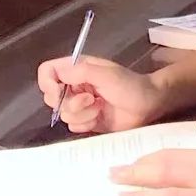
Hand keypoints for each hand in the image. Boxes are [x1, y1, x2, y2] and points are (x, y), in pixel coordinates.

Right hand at [36, 56, 163, 132]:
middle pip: (51, 97)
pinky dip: (86, 123)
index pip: (47, 71)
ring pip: (63, 114)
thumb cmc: (129, 85)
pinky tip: (100, 118)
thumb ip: (80, 72)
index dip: (47, 83)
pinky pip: (73, 126)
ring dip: (82, 113)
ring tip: (100, 107)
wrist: (148, 105)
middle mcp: (75, 86)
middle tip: (90, 99)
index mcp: (77, 69)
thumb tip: (58, 77)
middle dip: (69, 102)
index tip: (58, 92)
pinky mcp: (86, 120)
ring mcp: (80, 104)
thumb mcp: (106, 74)